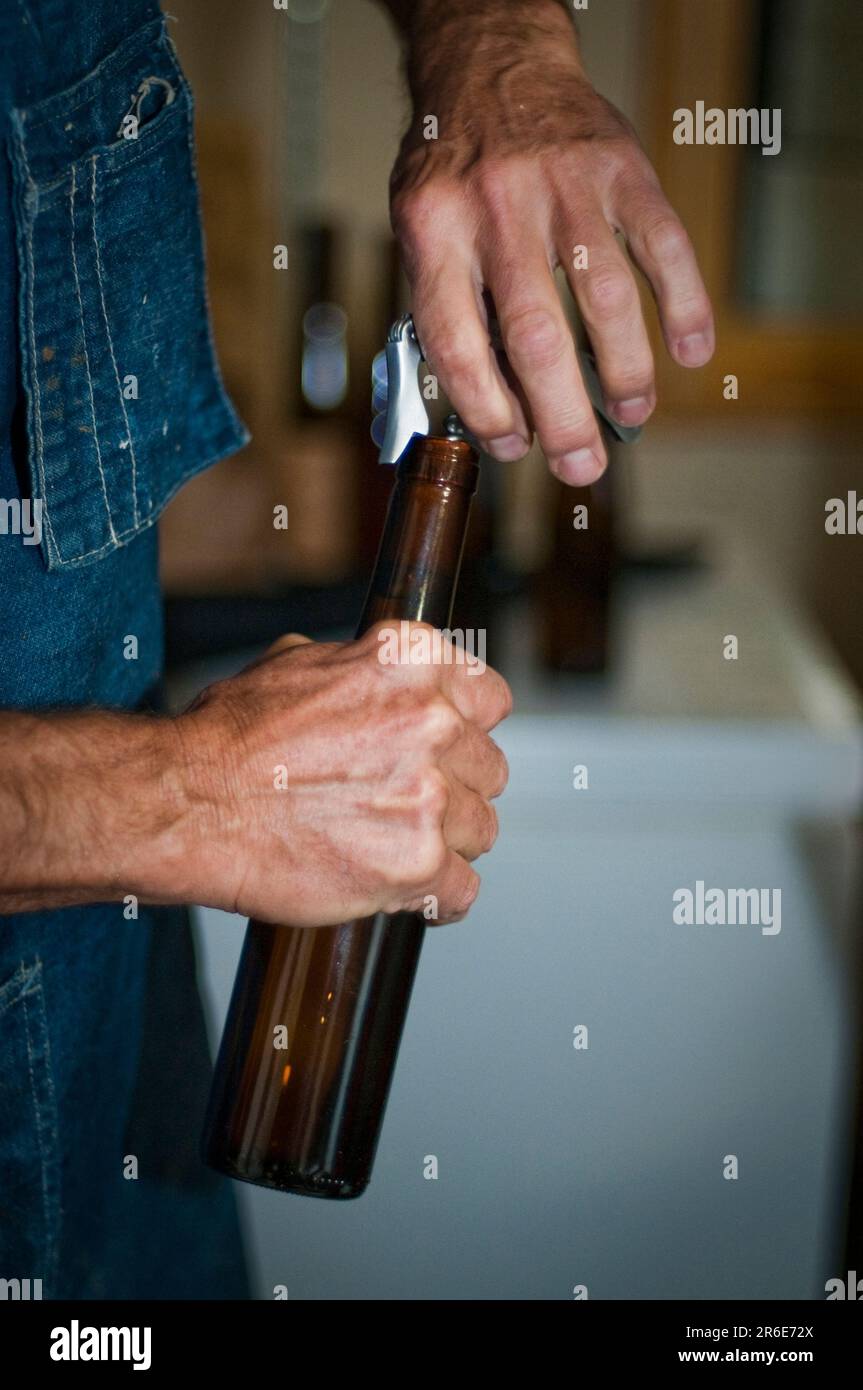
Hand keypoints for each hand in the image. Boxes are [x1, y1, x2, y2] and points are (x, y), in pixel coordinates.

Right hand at [168, 624, 510, 925]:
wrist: (189, 804)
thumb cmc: (229, 738)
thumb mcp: (298, 663)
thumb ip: (362, 669)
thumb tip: (386, 682)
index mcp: (412, 663)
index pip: (491, 698)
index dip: (468, 729)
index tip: (453, 749)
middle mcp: (431, 723)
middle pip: (489, 769)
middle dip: (456, 788)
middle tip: (409, 803)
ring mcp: (429, 796)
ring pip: (480, 830)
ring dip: (445, 842)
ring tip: (394, 846)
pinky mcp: (418, 865)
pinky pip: (463, 891)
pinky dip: (440, 899)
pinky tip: (414, 893)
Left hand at [388, 0, 713, 483]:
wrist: (492, 66)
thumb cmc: (455, 171)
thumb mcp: (421, 232)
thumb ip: (449, 310)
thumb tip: (494, 409)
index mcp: (434, 230)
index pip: (454, 340)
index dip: (484, 407)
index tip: (512, 444)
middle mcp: (497, 207)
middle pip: (535, 334)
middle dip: (562, 415)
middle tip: (582, 466)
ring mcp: (564, 185)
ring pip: (605, 297)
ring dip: (624, 371)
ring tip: (630, 416)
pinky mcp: (622, 168)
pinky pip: (663, 245)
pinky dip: (684, 305)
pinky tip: (689, 353)